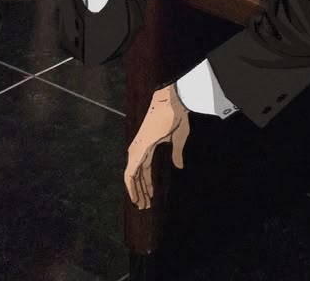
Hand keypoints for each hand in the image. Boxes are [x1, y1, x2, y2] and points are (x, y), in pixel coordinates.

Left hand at [124, 84, 189, 209]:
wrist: (172, 103)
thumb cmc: (176, 116)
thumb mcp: (179, 139)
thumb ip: (177, 153)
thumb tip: (179, 166)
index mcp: (148, 145)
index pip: (144, 169)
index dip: (147, 184)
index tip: (151, 196)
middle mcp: (139, 149)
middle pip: (137, 175)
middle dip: (141, 191)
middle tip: (144, 206)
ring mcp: (136, 150)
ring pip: (132, 177)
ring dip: (136, 192)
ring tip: (141, 206)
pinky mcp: (137, 151)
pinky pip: (131, 174)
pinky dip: (132, 187)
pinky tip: (135, 197)